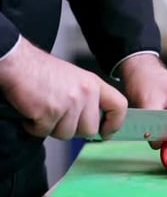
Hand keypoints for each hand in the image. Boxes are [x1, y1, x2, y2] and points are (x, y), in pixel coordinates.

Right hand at [0, 37, 127, 139]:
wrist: (17, 61)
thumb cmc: (42, 70)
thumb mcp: (75, 79)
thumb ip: (88, 99)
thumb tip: (94, 124)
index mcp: (94, 84)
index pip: (119, 106)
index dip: (114, 124)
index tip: (106, 133)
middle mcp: (85, 93)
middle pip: (89, 129)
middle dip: (73, 129)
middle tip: (59, 118)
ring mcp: (68, 103)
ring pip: (67, 134)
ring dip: (52, 128)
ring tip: (44, 111)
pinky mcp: (49, 112)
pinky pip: (45, 132)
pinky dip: (35, 127)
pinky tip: (32, 112)